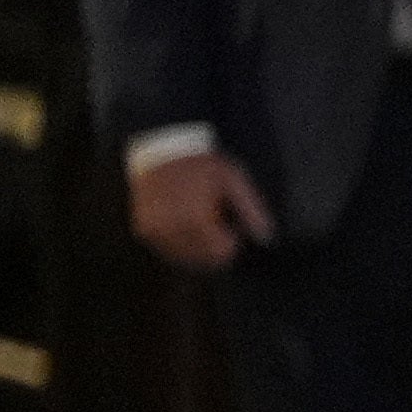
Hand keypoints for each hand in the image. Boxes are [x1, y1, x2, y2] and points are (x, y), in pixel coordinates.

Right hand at [125, 148, 275, 274]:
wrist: (160, 150)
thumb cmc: (202, 164)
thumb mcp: (233, 180)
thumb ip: (251, 210)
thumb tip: (267, 238)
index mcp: (195, 219)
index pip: (222, 253)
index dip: (232, 240)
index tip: (230, 221)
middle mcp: (172, 229)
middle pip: (205, 261)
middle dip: (215, 246)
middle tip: (215, 220)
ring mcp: (155, 232)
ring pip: (186, 260)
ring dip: (198, 249)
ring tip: (198, 219)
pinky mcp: (144, 231)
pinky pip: (169, 251)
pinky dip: (180, 245)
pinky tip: (184, 223)